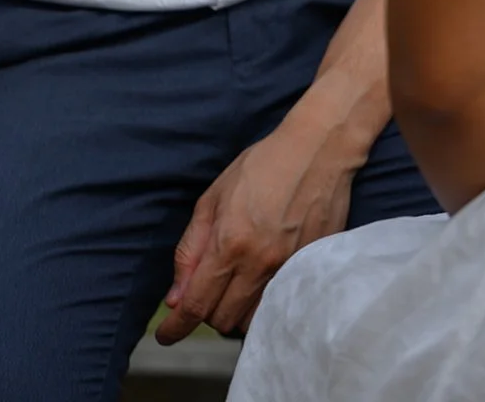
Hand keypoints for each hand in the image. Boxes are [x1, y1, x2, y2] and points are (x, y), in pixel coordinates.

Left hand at [155, 112, 358, 343]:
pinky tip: (263, 279)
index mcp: (231, 243)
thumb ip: (191, 248)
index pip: (196, 305)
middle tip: (209, 288)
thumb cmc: (263, 165)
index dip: (176, 328)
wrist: (318, 149)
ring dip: (238, 310)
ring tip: (237, 283)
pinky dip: (265, 302)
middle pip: (223, 319)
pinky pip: (280, 304)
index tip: (166, 337)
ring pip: (253, 319)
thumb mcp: (214, 197)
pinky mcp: (311, 267)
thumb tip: (175, 297)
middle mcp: (260, 263)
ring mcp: (289, 268)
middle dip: (207, 311)